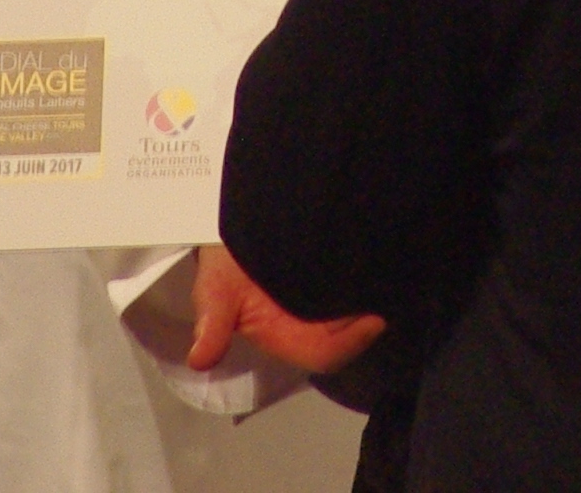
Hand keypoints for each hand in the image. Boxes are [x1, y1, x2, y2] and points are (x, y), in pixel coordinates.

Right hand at [186, 241, 387, 375]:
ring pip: (352, 316)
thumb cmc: (224, 257)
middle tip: (381, 295)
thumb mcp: (216, 287)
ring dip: (365, 303)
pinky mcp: (328, 281)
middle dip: (364, 324)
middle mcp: (304, 324)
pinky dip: (363, 286)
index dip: (347, 345)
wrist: (232, 222)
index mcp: (281, 335)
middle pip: (345, 338)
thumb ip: (212, 321)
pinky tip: (373, 268)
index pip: (322, 355)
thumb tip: (199, 358)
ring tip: (380, 279)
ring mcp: (319, 304)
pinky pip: (351, 293)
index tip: (373, 321)